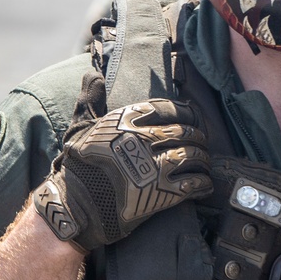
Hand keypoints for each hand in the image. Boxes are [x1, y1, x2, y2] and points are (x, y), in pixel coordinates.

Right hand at [34, 70, 210, 252]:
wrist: (76, 205)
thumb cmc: (78, 165)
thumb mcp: (80, 126)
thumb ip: (89, 98)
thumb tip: (92, 74)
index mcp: (128, 121)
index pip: (167, 108)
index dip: (184, 111)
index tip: (192, 115)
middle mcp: (144, 140)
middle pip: (184, 133)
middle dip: (197, 137)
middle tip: (201, 142)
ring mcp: (154, 167)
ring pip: (192, 156)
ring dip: (203, 159)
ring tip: (204, 162)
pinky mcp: (161, 193)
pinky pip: (193, 184)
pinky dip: (203, 184)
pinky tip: (204, 185)